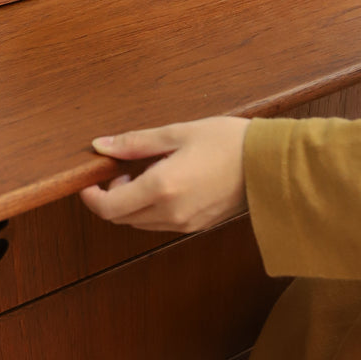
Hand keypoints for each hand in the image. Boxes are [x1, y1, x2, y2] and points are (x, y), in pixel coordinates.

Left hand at [79, 117, 249, 231]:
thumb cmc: (229, 142)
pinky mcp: (196, 226)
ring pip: (139, 223)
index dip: (91, 197)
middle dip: (110, 198)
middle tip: (121, 170)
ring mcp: (184, 223)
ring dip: (130, 204)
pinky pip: (159, 224)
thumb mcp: (178, 133)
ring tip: (145, 174)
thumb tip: (101, 146)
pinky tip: (164, 184)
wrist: (270, 165)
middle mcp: (170, 212)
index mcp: (161, 188)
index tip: (90, 181)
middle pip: (120, 219)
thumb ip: (135, 142)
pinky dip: (150, 209)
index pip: (108, 207)